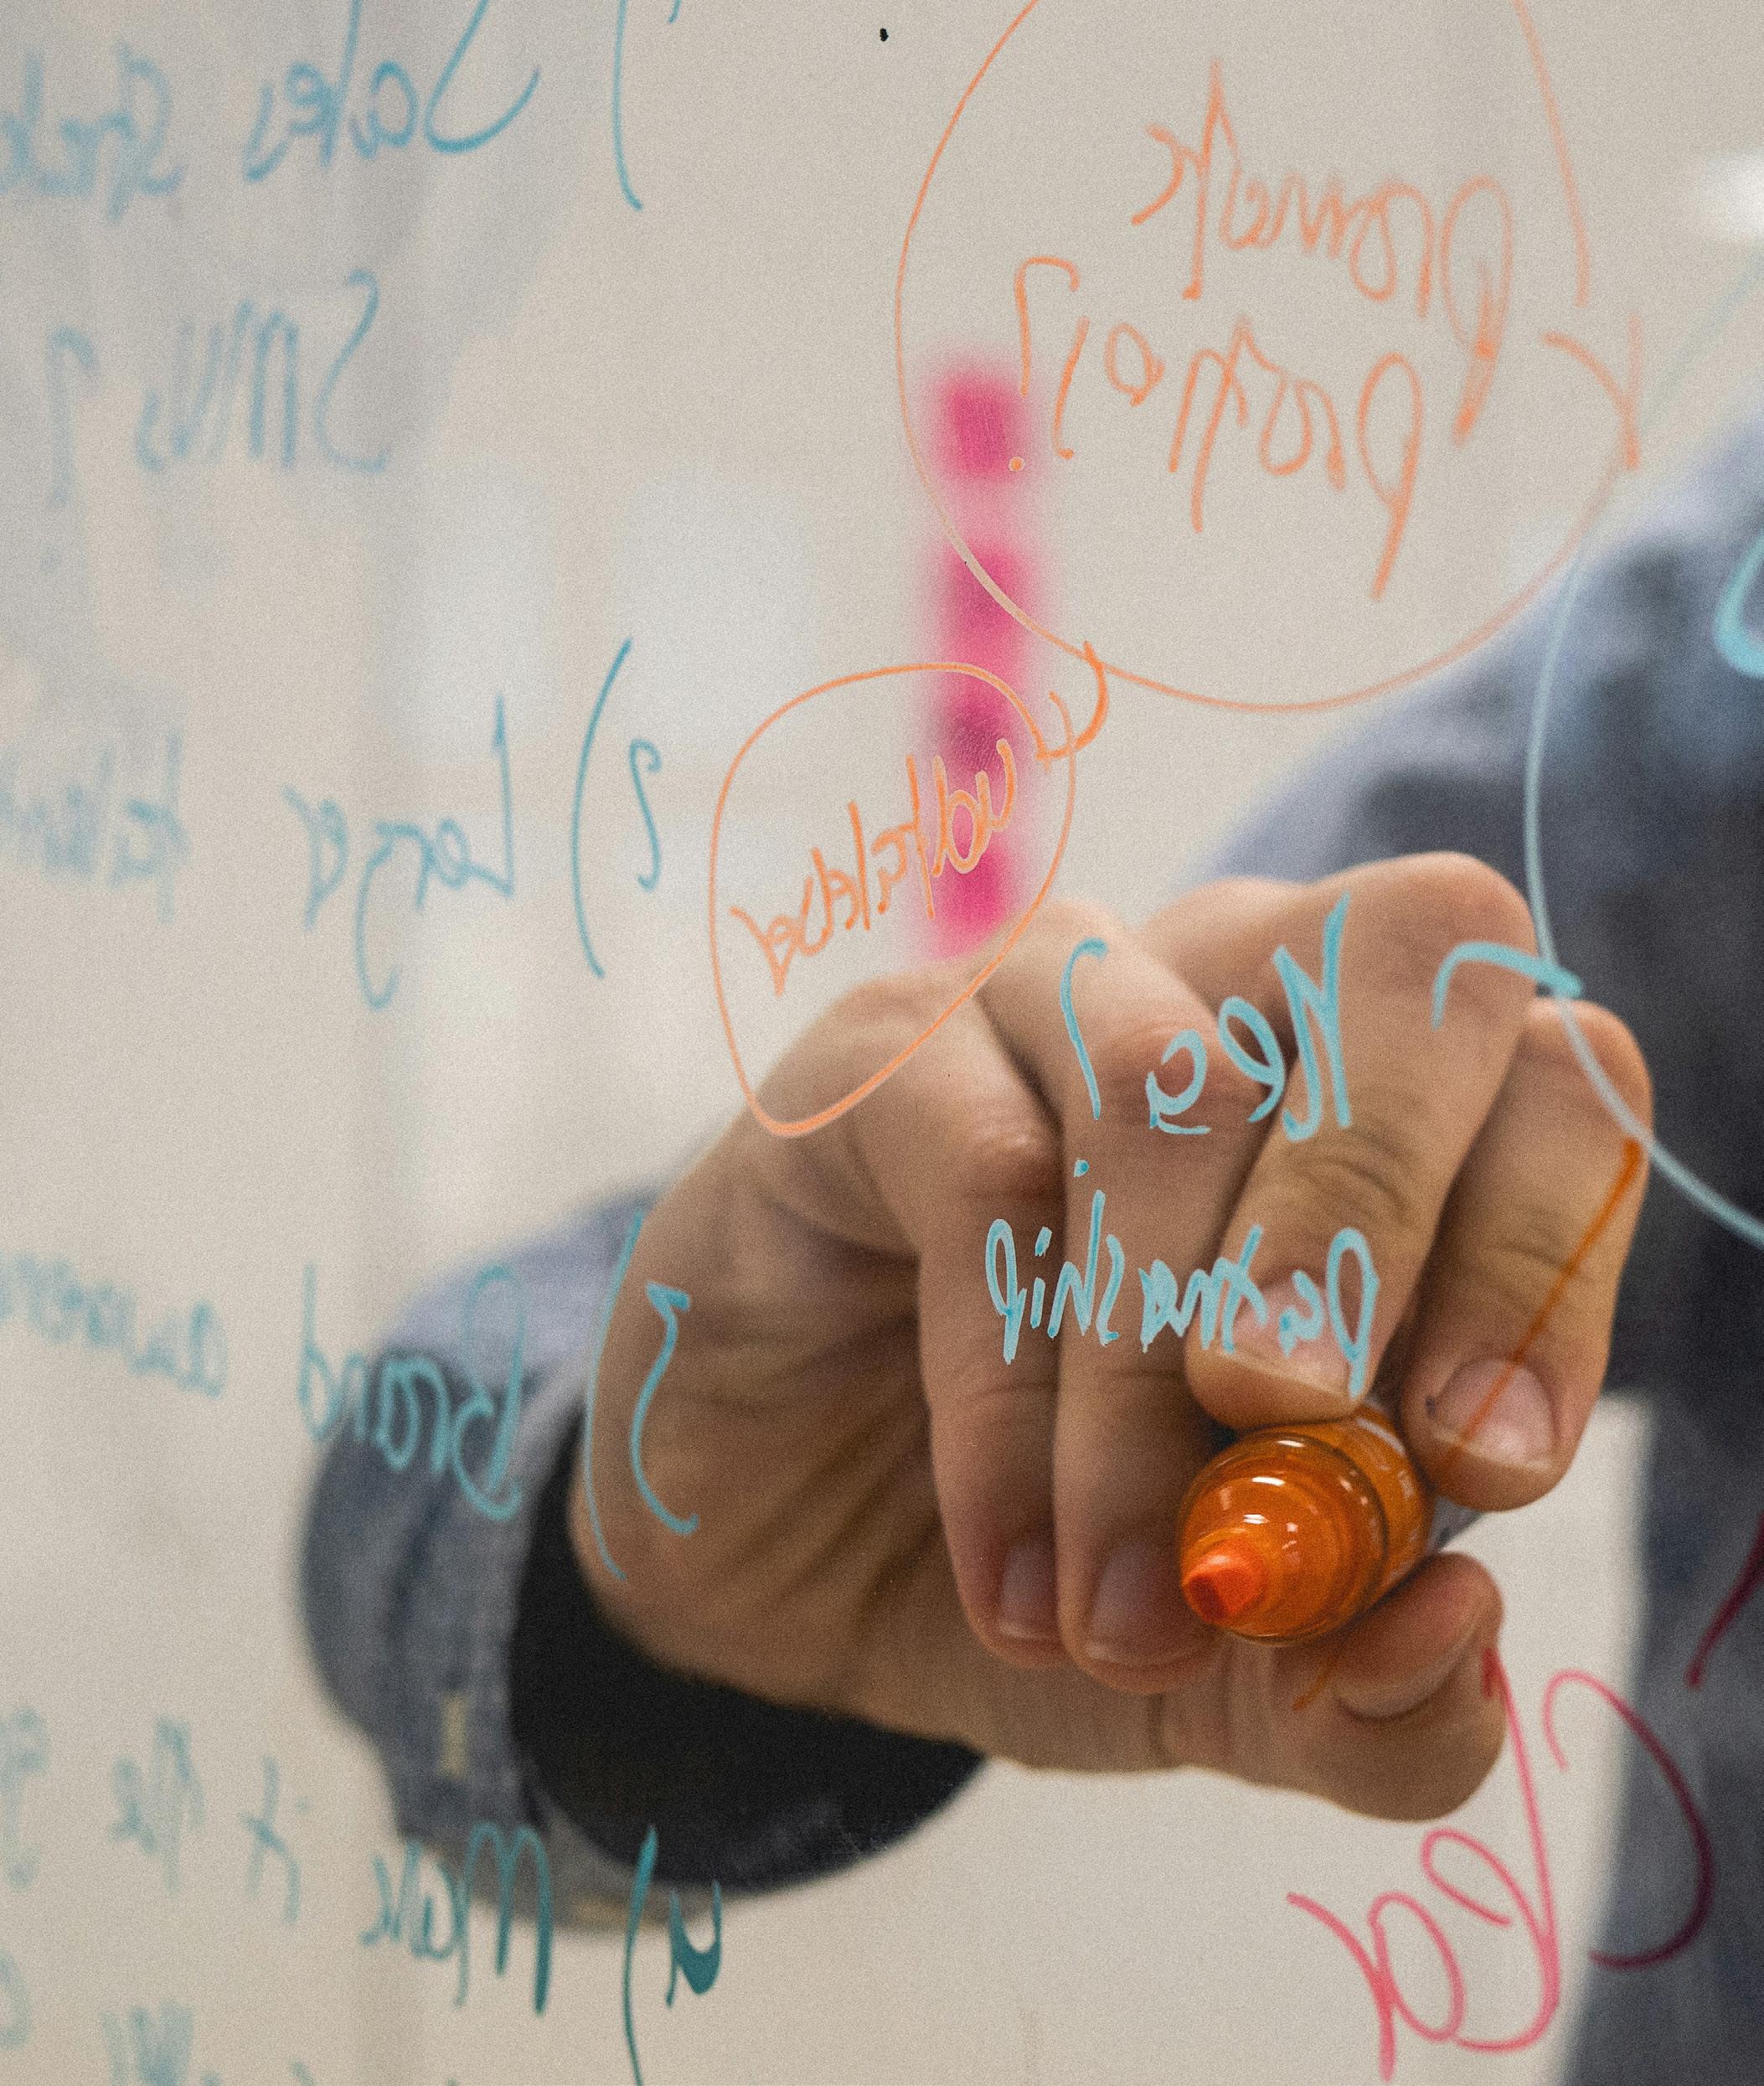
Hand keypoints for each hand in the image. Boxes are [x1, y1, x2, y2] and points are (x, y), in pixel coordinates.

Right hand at [573, 854, 1648, 1821]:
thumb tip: (1458, 1628)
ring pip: (1175, 1092)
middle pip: (1410, 959)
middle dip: (1381, 1224)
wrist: (781, 1557)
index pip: (1560, 1084)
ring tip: (1123, 1611)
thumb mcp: (1237, 1675)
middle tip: (1301, 1444)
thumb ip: (1371, 1693)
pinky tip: (1012, 1574)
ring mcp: (1055, 995)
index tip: (1479, 1475)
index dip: (1549, 1260)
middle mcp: (1241, 996)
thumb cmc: (1050, 1560)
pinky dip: (1007, 1403)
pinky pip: (980, 1177)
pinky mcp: (883, 1052)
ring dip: (1155, 1377)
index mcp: (1386, 1116)